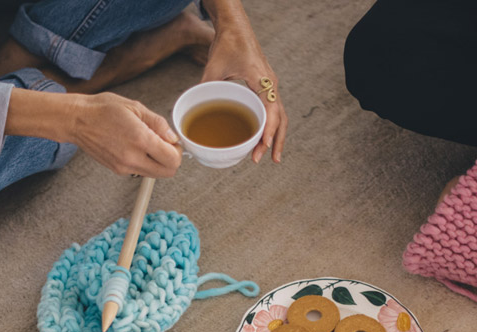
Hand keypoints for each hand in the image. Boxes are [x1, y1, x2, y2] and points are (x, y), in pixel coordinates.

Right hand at [68, 93, 181, 176]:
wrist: (77, 120)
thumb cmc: (102, 110)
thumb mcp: (135, 107)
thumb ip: (158, 123)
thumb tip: (172, 137)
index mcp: (140, 139)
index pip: (172, 159)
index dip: (178, 151)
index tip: (173, 142)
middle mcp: (132, 157)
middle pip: (167, 172)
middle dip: (171, 160)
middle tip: (165, 146)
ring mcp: (124, 167)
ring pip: (155, 175)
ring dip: (158, 163)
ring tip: (148, 145)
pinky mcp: (118, 170)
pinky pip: (140, 172)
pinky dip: (145, 163)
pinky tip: (136, 148)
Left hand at [201, 28, 287, 162]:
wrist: (235, 27)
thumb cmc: (227, 43)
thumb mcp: (213, 67)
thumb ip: (206, 88)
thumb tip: (194, 111)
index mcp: (262, 79)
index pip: (271, 109)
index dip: (269, 129)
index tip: (264, 146)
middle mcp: (271, 83)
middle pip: (281, 118)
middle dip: (275, 140)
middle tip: (266, 160)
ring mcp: (270, 85)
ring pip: (280, 116)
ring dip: (277, 136)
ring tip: (272, 157)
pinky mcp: (266, 86)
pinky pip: (273, 110)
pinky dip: (272, 126)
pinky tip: (265, 139)